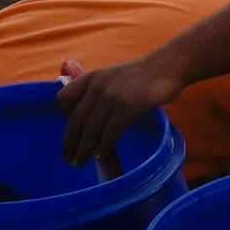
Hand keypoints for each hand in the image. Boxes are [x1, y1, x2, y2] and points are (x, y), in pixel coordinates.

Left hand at [55, 50, 184, 168]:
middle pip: (75, 121)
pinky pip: (110, 132)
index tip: (70, 131)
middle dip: (70, 143)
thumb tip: (89, 121)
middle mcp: (97, 87)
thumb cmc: (141, 76)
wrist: (167, 66)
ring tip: (80, 162)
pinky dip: (104, 146)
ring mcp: (112, 96)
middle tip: (68, 159)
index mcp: (90, 78)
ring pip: (91, 130)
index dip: (63, 117)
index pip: (63, 99)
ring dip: (84, 150)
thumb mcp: (112, 78)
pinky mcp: (128, 106)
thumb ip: (98, 93)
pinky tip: (102, 155)